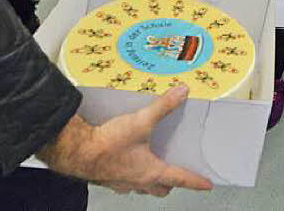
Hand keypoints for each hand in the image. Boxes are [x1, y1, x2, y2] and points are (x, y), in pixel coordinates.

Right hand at [39, 86, 211, 195]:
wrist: (77, 152)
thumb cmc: (108, 144)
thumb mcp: (140, 121)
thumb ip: (162, 107)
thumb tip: (181, 94)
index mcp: (151, 171)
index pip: (180, 178)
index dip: (195, 181)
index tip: (206, 185)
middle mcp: (138, 181)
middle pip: (161, 188)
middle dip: (170, 182)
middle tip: (177, 174)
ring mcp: (122, 182)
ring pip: (142, 186)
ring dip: (149, 179)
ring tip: (151, 165)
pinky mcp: (108, 177)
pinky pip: (124, 180)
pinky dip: (129, 173)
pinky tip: (125, 160)